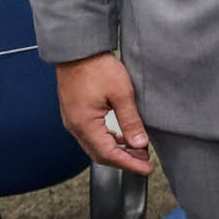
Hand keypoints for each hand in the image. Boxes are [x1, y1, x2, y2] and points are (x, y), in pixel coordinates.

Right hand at [54, 52, 153, 175]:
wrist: (78, 49)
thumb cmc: (96, 67)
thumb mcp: (121, 94)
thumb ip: (131, 121)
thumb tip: (139, 143)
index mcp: (85, 125)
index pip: (108, 155)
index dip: (129, 164)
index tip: (145, 169)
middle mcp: (75, 126)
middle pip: (100, 154)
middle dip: (124, 160)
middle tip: (144, 162)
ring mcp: (73, 120)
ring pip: (95, 146)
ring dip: (116, 151)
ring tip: (137, 150)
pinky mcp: (75, 113)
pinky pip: (91, 135)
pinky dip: (107, 140)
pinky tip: (121, 137)